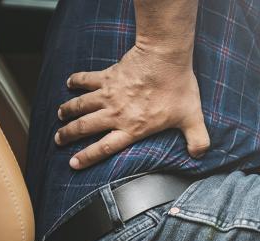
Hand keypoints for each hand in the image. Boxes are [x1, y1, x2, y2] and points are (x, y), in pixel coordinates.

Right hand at [55, 46, 209, 169]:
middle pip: (85, 127)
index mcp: (132, 128)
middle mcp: (115, 114)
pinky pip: (86, 79)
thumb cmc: (177, 88)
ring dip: (68, 111)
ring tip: (60, 115)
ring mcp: (109, 94)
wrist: (165, 58)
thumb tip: (200, 155)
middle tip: (58, 140)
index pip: (104, 148)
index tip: (73, 163)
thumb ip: (197, 139)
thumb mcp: (192, 118)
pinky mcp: (107, 76)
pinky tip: (69, 83)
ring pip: (80, 105)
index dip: (87, 157)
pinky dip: (76, 81)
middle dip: (69, 135)